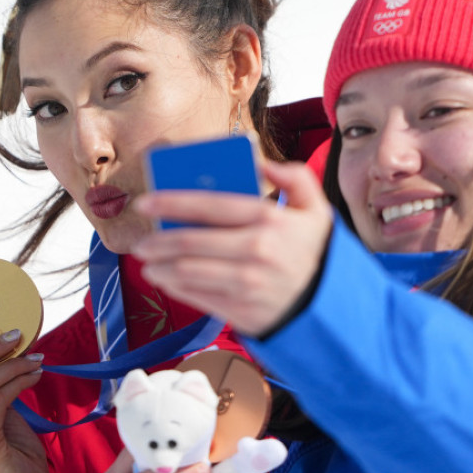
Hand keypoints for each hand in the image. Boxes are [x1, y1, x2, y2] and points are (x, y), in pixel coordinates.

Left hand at [132, 160, 332, 335]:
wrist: (332, 308)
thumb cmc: (316, 254)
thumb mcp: (317, 210)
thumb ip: (295, 177)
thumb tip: (261, 161)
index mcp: (269, 220)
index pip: (209, 206)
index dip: (171, 202)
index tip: (146, 202)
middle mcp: (256, 252)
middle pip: (190, 242)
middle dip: (157, 240)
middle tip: (140, 241)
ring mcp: (247, 284)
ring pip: (187, 272)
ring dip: (159, 266)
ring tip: (147, 260)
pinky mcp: (241, 311)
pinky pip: (197, 297)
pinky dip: (175, 287)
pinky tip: (165, 279)